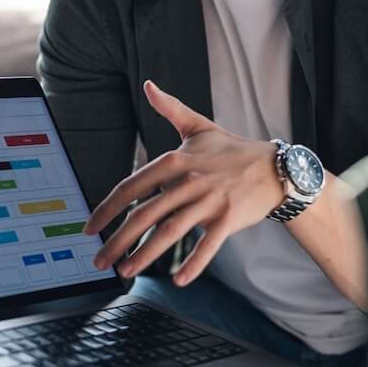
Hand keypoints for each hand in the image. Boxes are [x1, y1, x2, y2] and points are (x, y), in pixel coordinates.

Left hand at [83, 80, 284, 284]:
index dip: (107, 209)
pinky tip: (178, 280)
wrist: (276, 167)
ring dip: (145, 254)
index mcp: (175, 159)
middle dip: (117, 240)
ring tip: (126, 271)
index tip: (91, 227)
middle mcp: (189, 180)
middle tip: (99, 260)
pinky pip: (208, 245)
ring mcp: (209, 200)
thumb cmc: (233, 150)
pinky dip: (193, 264)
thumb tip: (148, 85)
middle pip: (145, 213)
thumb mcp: (200, 126)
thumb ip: (171, 108)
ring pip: (170, 231)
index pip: (131, 186)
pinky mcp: (229, 218)